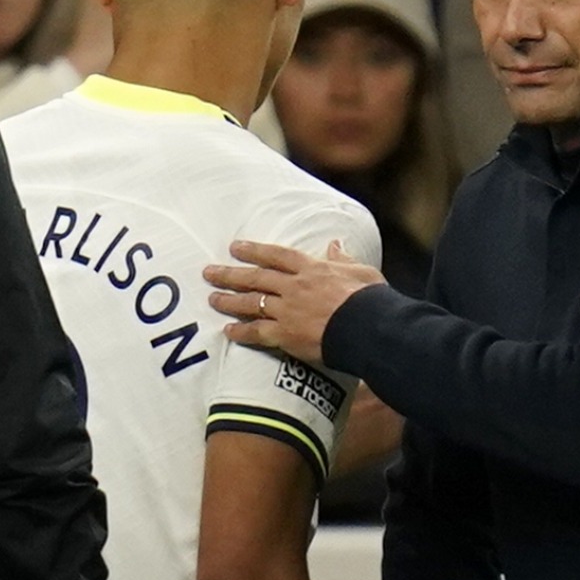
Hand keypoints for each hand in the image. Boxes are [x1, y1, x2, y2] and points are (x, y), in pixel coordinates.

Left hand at [205, 240, 385, 364]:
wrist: (368, 327)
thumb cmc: (371, 299)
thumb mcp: (362, 270)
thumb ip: (344, 258)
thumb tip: (335, 245)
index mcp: (312, 269)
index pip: (276, 256)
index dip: (254, 250)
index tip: (236, 247)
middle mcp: (294, 287)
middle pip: (255, 278)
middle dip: (230, 274)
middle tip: (209, 272)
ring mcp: (287, 310)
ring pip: (251, 303)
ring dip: (229, 300)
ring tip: (211, 298)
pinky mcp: (286, 334)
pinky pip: (257, 332)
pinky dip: (241, 331)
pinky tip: (227, 331)